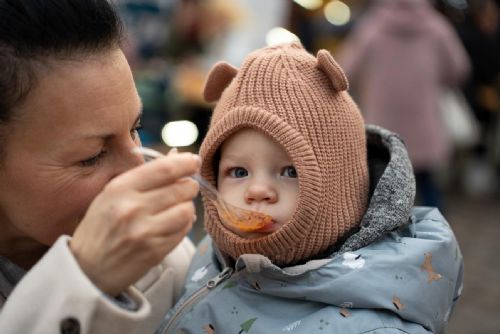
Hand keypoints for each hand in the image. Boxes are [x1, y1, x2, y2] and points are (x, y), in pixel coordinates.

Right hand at [70, 152, 199, 295]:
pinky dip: (183, 225)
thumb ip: (146, 175)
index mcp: (120, 188)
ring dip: (187, 207)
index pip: (165, 169)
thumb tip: (177, 155)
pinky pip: (184, 231)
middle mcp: (132, 208)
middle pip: (182, 188)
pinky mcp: (155, 251)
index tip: (193, 161)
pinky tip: (171, 225)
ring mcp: (144, 231)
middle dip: (189, 186)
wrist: (86, 270)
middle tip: (185, 188)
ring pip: (187, 210)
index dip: (186, 163)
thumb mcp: (113, 194)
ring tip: (176, 209)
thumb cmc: (101, 227)